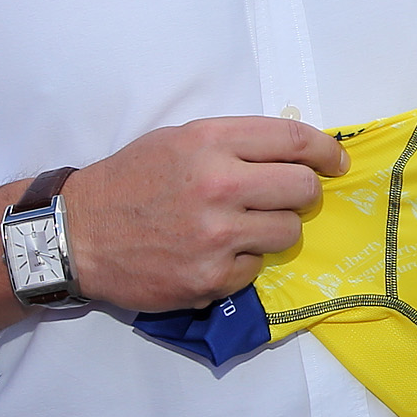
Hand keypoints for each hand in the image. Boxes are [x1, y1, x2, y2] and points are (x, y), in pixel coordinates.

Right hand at [58, 117, 348, 310]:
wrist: (78, 234)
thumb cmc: (132, 180)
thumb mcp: (180, 140)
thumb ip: (235, 143)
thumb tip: (296, 152)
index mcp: (211, 142)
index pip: (294, 140)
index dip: (326, 151)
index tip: (337, 162)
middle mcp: (218, 185)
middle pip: (304, 188)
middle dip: (304, 193)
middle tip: (288, 198)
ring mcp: (216, 235)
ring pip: (288, 231)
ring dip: (274, 230)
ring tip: (241, 228)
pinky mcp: (211, 276)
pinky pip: (257, 268)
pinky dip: (243, 263)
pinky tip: (213, 254)